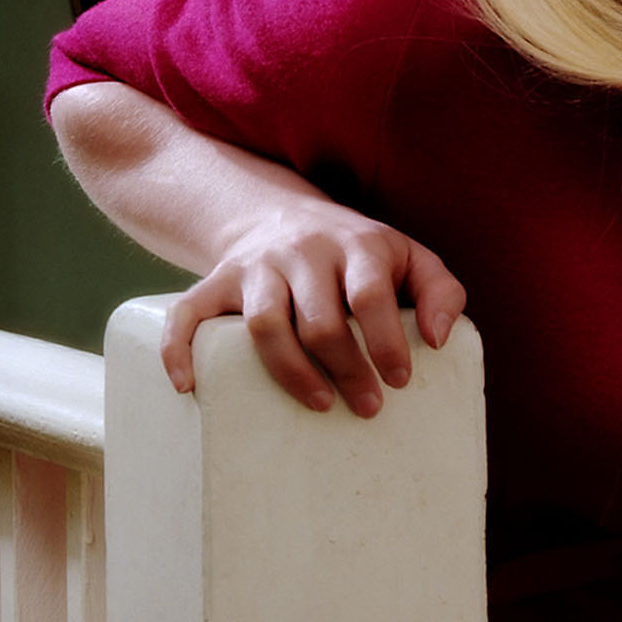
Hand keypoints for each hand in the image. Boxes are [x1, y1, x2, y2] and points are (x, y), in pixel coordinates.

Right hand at [161, 199, 466, 415]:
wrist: (281, 213)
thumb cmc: (361, 255)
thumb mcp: (412, 259)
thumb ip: (443, 292)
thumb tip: (440, 339)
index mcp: (357, 247)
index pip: (371, 296)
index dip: (385, 342)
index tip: (399, 381)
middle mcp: (303, 252)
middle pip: (320, 320)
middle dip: (345, 369)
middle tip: (367, 407)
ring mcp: (256, 267)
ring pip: (264, 324)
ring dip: (290, 371)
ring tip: (320, 404)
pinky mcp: (217, 281)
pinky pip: (187, 314)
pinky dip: (179, 349)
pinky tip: (188, 387)